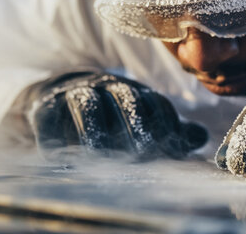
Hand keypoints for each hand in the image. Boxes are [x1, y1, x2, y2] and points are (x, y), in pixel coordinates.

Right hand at [27, 71, 207, 158]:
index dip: (166, 126)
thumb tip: (201, 137)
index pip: (156, 104)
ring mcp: (75, 93)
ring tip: (100, 157)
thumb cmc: (105, 114)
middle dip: (137, 128)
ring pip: (88, 105)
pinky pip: (48, 118)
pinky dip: (54, 137)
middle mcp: (108, 87)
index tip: (170, 152)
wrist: (53, 97)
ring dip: (96, 132)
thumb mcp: (137, 118)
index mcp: (135, 91)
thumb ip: (168, 130)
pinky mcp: (44, 106)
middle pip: (126, 100)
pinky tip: (61, 159)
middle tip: (142, 154)